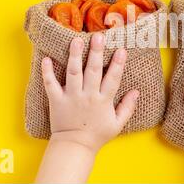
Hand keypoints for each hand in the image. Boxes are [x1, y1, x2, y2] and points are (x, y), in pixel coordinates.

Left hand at [41, 33, 138, 153]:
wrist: (75, 147)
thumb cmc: (97, 135)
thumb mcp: (118, 124)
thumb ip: (128, 107)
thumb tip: (136, 91)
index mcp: (103, 100)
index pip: (113, 79)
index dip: (118, 64)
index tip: (122, 49)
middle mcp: (87, 96)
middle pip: (93, 71)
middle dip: (96, 53)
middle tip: (98, 37)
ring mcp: (71, 97)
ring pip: (73, 73)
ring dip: (75, 56)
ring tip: (76, 40)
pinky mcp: (56, 100)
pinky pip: (50, 84)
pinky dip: (47, 72)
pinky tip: (46, 58)